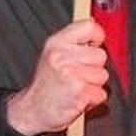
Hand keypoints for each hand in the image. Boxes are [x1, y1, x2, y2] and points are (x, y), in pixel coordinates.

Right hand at [6, 19, 108, 135]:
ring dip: (94, 85)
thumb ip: (75, 40)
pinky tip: (78, 97)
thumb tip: (95, 25)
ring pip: (103, 75)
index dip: (96, 37)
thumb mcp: (53, 53)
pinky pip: (101, 93)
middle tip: (78, 75)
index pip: (89, 27)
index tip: (92, 44)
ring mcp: (71, 75)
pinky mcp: (79, 93)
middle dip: (94, 67)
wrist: (32, 110)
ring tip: (77, 86)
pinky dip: (93, 99)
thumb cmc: (46, 84)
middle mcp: (62, 57)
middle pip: (101, 55)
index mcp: (56, 43)